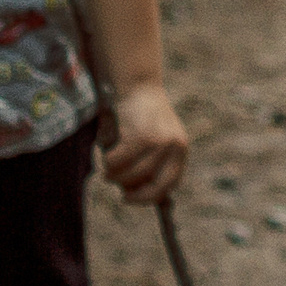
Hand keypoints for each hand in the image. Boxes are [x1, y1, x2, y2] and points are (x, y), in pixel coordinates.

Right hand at [102, 79, 187, 203]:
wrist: (137, 85)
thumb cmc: (142, 116)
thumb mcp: (157, 140)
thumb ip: (154, 165)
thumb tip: (151, 200)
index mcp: (180, 149)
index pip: (169, 184)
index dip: (149, 196)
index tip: (130, 197)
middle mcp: (174, 147)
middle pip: (151, 185)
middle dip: (130, 190)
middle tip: (116, 184)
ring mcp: (159, 142)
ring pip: (132, 175)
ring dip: (114, 175)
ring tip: (107, 169)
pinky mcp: (141, 137)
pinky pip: (118, 161)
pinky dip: (107, 160)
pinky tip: (105, 151)